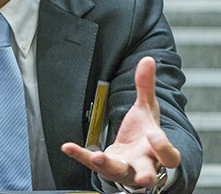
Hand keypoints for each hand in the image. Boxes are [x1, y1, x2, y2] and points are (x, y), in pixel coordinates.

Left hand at [62, 57, 180, 187]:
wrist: (135, 155)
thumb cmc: (145, 134)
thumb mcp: (147, 109)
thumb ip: (146, 87)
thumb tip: (147, 60)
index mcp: (159, 152)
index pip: (170, 156)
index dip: (164, 148)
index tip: (153, 134)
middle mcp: (144, 165)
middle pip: (148, 174)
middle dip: (146, 176)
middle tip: (144, 179)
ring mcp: (124, 170)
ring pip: (118, 172)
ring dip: (107, 166)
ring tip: (97, 157)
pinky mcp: (105, 168)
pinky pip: (90, 163)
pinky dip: (79, 155)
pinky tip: (67, 146)